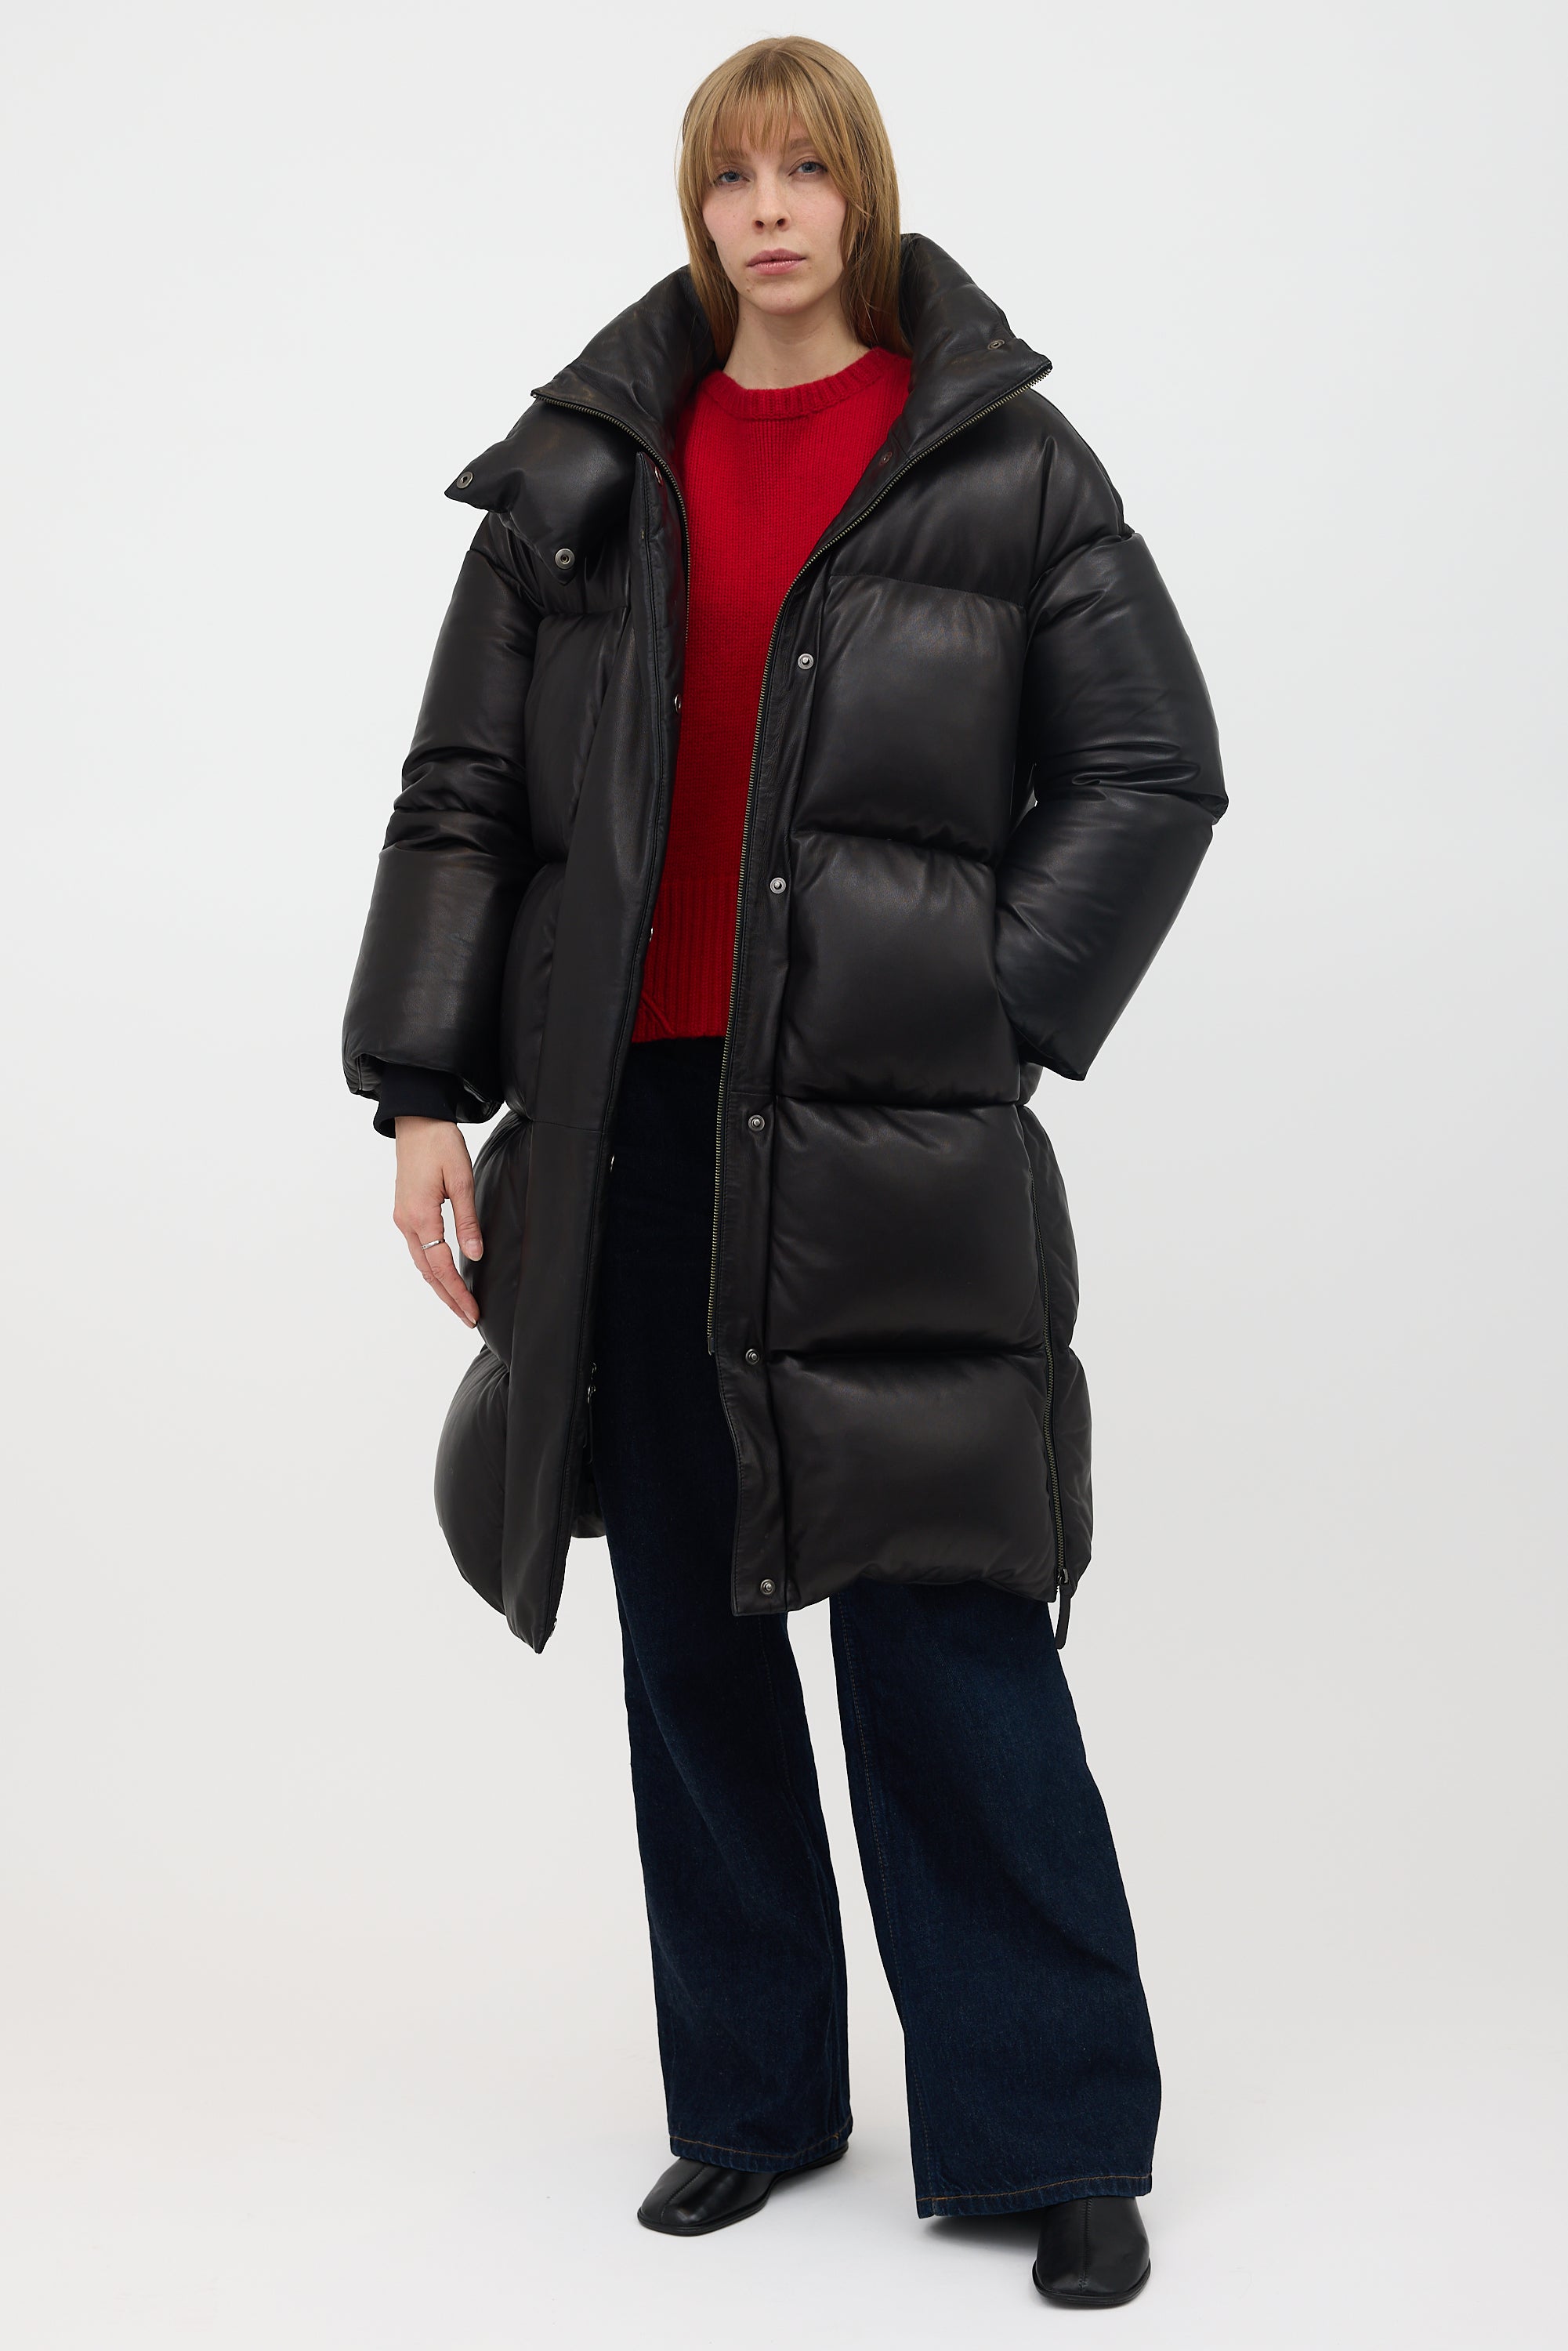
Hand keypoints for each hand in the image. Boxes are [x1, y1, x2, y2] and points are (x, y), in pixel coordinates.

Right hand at [392, 1118, 481, 1325]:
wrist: (416, 1120)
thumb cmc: (440, 1144)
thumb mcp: (462, 1180)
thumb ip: (468, 1220)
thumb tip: (475, 1255)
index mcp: (421, 1216)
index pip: (441, 1267)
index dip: (457, 1293)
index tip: (472, 1312)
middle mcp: (407, 1222)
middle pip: (428, 1272)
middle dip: (448, 1298)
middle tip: (468, 1319)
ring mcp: (403, 1218)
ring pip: (421, 1263)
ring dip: (439, 1286)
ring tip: (459, 1305)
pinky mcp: (405, 1211)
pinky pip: (419, 1249)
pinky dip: (432, 1268)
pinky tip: (444, 1276)